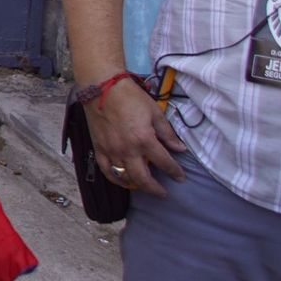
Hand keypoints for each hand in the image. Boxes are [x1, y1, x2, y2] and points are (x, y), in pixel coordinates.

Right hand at [86, 77, 185, 196]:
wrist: (101, 88)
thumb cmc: (130, 97)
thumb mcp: (154, 112)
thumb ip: (167, 133)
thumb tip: (179, 149)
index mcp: (144, 139)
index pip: (164, 162)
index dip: (175, 172)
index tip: (180, 177)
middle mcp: (127, 150)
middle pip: (143, 178)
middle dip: (155, 189)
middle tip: (163, 192)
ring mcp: (111, 151)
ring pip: (125, 177)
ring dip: (137, 185)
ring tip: (144, 186)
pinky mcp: (99, 148)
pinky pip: (106, 170)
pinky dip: (115, 178)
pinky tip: (122, 180)